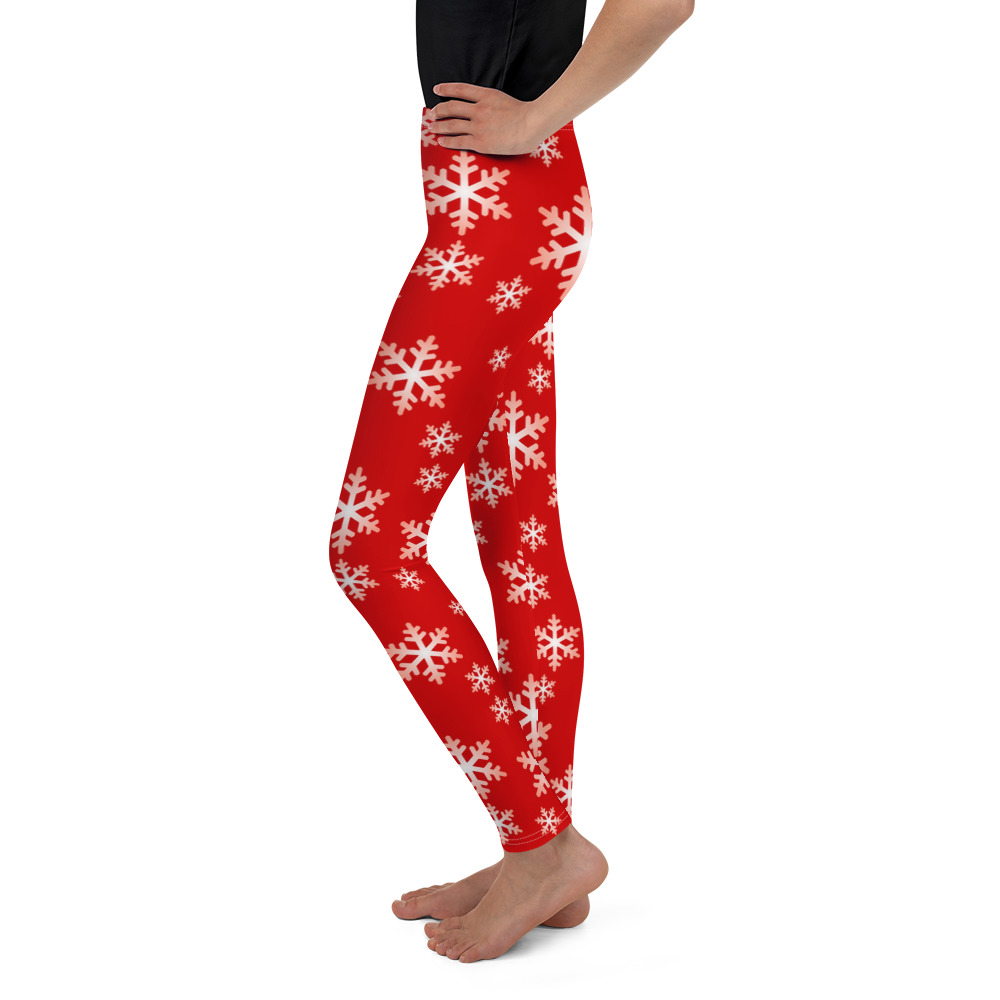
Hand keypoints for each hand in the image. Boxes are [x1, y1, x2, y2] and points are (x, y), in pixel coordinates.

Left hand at [428, 83, 555, 155]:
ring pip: (452, 124)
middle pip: (452, 107)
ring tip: (432, 128)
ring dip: (439, 126)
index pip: (461, 89)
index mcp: (487, 95)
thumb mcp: (506, 100)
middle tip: (432, 113)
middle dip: (439, 110)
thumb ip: (494, 102)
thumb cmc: (527, 115)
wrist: (532, 124)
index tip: (436, 89)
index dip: (446, 88)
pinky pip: (459, 141)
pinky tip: (441, 142)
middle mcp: (479, 109)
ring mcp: (478, 126)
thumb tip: (489, 108)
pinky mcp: (480, 142)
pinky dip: (447, 141)